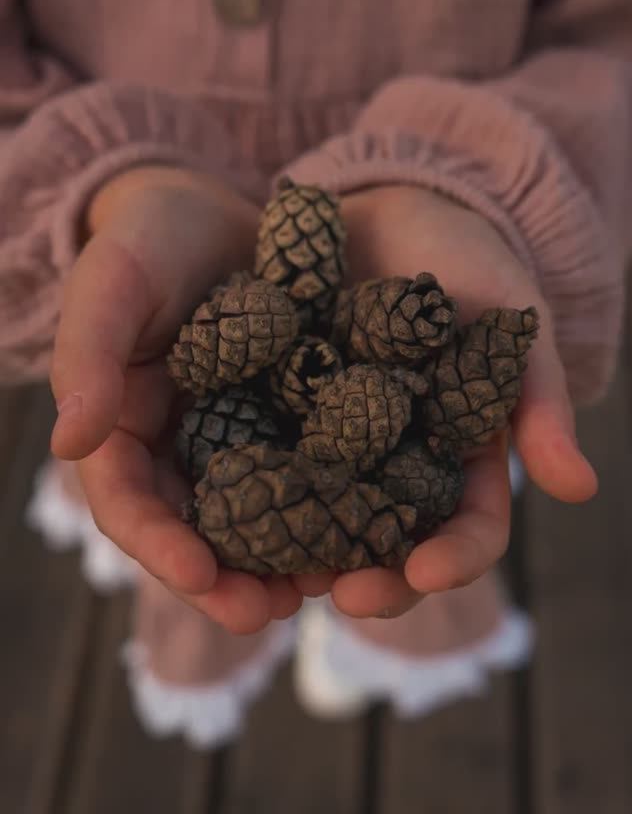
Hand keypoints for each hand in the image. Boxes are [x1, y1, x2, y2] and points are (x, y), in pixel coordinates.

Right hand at [50, 167, 302, 632]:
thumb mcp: (114, 284)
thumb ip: (90, 356)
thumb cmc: (150, 240)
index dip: (159, 544)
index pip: (131, 502)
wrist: (216, 211)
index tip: (199, 577)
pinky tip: (369, 527)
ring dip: (289, 559)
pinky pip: (316, 468)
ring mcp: (244, 436)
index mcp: (127, 429)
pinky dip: (337, 503)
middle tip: (266, 612)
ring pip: (263, 515)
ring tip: (325, 589)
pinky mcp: (298, 416)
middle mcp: (186, 447)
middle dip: (230, 577)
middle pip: (200, 529)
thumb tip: (69, 441)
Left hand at [292, 185, 597, 618]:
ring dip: (302, 550)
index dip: (452, 559)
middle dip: (371, 576)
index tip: (425, 574)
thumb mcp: (512, 324)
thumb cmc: (470, 263)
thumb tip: (579, 488)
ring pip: (321, 514)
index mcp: (459, 455)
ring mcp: (336, 438)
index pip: (468, 528)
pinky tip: (226, 500)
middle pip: (390, 542)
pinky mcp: (281, 405)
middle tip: (339, 595)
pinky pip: (264, 451)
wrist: (397, 206)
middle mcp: (396, 461)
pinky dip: (251, 480)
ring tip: (275, 570)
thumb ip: (538, 401)